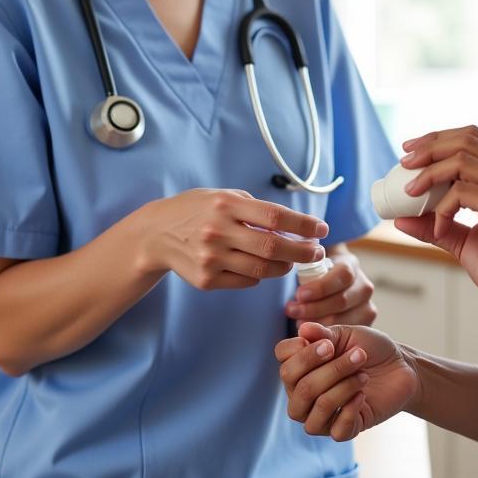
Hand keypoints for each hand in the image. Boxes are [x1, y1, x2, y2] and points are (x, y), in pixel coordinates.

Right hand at [140, 189, 328, 290]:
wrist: (156, 234)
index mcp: (226, 205)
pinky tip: (263, 268)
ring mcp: (211, 258)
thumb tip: (291, 224)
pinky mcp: (206, 280)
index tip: (321, 229)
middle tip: (316, 252)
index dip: (303, 225)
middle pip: (273, 247)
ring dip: (284, 267)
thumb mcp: (221, 196)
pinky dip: (260, 276)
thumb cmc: (196, 211)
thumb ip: (253, 207)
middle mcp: (218, 231)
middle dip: (302, 251)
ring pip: (262, 270)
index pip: (275, 216)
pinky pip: (246, 281)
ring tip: (292, 262)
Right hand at [275, 323, 418, 440]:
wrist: (400, 367)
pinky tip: (362, 395)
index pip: (283, 362)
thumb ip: (324, 334)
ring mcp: (322, 415)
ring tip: (363, 375)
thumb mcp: (347, 335)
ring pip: (315, 410)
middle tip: (357, 355)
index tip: (328, 344)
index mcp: (301, 366)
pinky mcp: (343, 431)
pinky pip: (335, 430)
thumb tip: (302, 328)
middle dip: (330, 369)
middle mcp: (304, 393)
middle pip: (298, 387)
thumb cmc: (369, 348)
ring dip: (342, 388)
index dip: (301, 353)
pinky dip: (350, 410)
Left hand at [285, 247, 376, 327]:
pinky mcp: (365, 324)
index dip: (321, 287)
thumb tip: (293, 286)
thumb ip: (305, 272)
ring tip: (297, 323)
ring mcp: (367, 306)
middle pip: (342, 300)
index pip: (342, 275)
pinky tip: (311, 333)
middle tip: (292, 311)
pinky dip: (327, 334)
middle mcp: (364, 286)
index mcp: (351, 265)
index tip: (299, 294)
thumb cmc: (317, 274)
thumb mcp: (312, 266)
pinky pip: (346, 333)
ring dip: (318, 323)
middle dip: (314, 308)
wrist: (332, 282)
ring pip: (345, 319)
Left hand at [396, 126, 477, 322]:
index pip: (472, 139)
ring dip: (429, 172)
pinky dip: (442, 207)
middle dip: (429, 147)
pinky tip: (440, 227)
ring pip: (461, 159)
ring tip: (411, 192)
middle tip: (404, 164)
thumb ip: (436, 226)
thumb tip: (401, 219)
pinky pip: (461, 192)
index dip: (438, 139)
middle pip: (465, 140)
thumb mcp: (464, 243)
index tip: (411, 151)